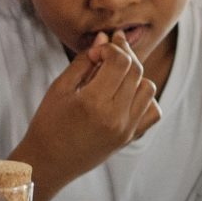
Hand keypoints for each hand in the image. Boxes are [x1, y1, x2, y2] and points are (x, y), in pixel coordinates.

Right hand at [18, 34, 160, 190]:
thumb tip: (105, 37)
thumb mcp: (60, 87)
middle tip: (109, 50)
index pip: (120, 61)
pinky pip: (153, 111)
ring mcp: (126, 130)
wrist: (48, 162)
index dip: (111, 47)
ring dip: (135, 75)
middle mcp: (115, 117)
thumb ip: (85, 60)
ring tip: (115, 75)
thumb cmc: (48, 122)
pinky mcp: (130, 138)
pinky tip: (126, 95)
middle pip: (136, 71)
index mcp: (93, 102)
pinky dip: (145, 98)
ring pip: (148, 88)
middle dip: (124, 54)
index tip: (97, 50)